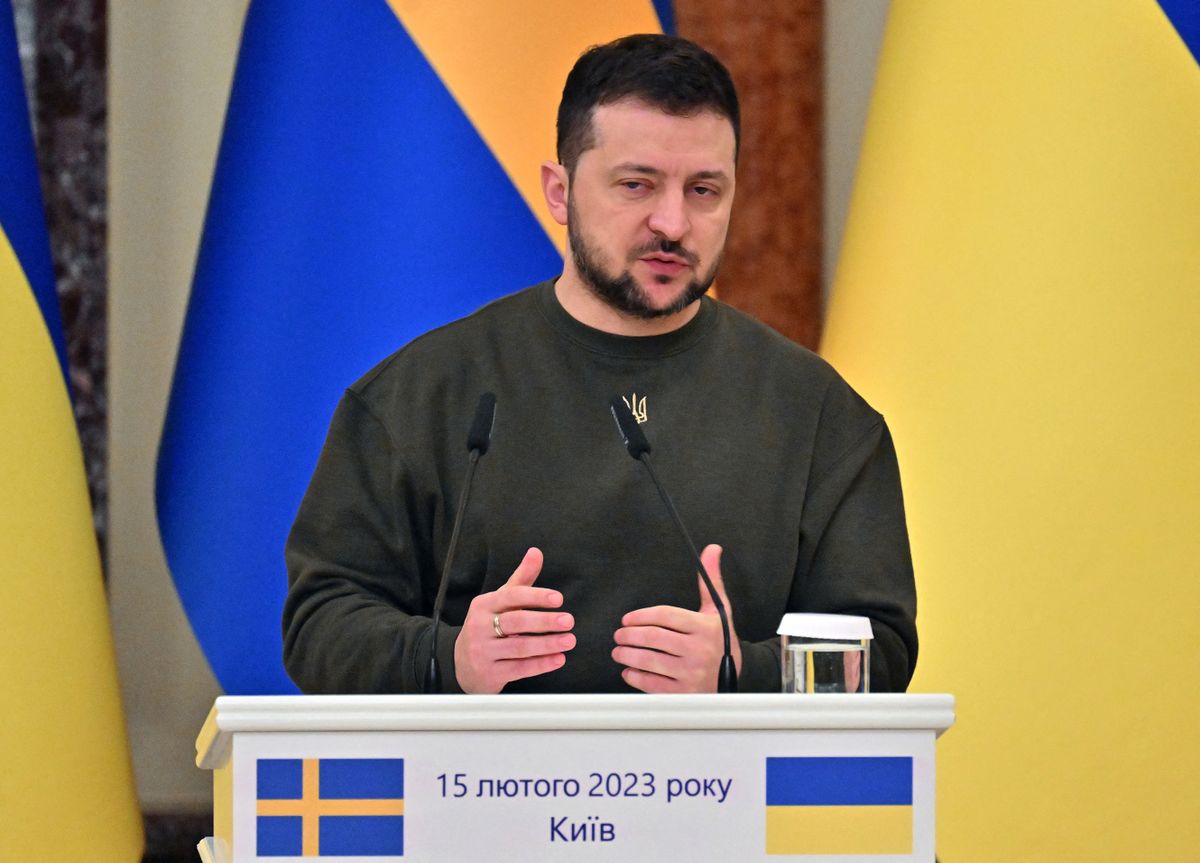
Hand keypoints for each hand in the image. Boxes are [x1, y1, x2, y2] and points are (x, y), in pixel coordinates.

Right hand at [454, 547, 574, 692]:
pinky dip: (541, 664)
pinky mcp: (489, 673)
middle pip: (516, 622)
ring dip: (547, 644)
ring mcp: (483, 652)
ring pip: (519, 647)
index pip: (511, 596)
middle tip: (568, 620)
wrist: (462, 664)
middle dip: (544, 621)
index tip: (558, 599)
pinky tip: (558, 658)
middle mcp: (480, 627)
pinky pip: (519, 668)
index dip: (535, 596)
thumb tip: (536, 552)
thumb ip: (521, 579)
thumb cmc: (487, 626)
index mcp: (483, 605)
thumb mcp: (499, 601)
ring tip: (569, 640)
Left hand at [612, 544, 741, 692]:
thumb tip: (711, 549)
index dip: (642, 616)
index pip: (666, 616)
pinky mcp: (685, 693)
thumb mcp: (719, 610)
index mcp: (704, 628)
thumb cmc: (722, 641)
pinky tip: (629, 670)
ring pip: (650, 661)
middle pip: (654, 638)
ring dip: (628, 655)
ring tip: (618, 651)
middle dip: (630, 635)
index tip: (627, 619)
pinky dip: (636, 677)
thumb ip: (710, 580)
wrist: (741, 676)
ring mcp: (692, 673)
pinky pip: (653, 684)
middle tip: (619, 635)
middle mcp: (699, 650)